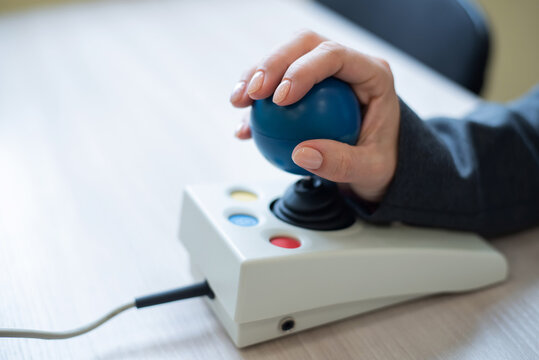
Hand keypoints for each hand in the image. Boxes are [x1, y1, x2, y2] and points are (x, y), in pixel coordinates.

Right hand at [229, 30, 399, 202]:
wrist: (377, 163)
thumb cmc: (381, 161)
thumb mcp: (371, 170)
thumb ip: (341, 163)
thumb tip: (301, 153)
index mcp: (371, 73)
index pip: (334, 56)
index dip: (303, 70)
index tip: (280, 98)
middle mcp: (346, 65)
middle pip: (304, 45)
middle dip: (272, 63)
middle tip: (252, 93)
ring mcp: (324, 72)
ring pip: (284, 57)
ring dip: (255, 75)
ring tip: (238, 102)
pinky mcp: (305, 86)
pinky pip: (276, 86)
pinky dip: (256, 102)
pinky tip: (243, 126)